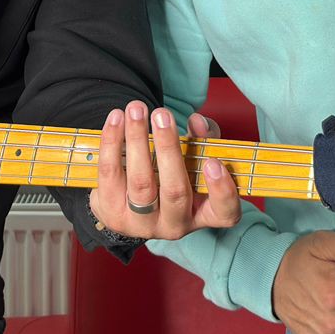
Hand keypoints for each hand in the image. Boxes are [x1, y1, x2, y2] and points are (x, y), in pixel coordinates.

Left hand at [89, 103, 240, 238]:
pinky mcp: (111, 213)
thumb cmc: (169, 177)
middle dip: (168, 148)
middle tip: (162, 114)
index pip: (224, 213)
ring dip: (137, 139)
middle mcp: (173, 224)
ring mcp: (141, 223)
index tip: (213, 162)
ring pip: (140, 182)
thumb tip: (196, 122)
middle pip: (175, 191)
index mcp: (202, 214)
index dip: (222, 190)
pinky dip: (112, 142)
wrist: (127, 204)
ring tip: (136, 109)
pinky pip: (110, 174)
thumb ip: (201, 140)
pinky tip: (117, 118)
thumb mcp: (192, 161)